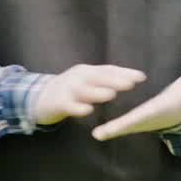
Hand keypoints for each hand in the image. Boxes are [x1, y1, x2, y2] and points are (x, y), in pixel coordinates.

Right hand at [32, 64, 146, 125]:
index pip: (108, 70)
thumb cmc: (69, 91)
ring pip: (84, 90)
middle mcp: (78, 77)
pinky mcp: (58, 102)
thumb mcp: (86, 82)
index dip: (124, 72)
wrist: (38, 98)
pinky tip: (87, 111)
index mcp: (87, 71)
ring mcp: (67, 89)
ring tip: (111, 94)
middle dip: (115, 80)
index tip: (141, 77)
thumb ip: (103, 82)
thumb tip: (127, 81)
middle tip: (131, 84)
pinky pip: (69, 105)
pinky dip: (78, 108)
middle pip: (98, 77)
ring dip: (97, 92)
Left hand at [91, 65, 180, 140]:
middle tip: (99, 134)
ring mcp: (146, 121)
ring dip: (112, 130)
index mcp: (161, 107)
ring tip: (96, 135)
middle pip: (133, 123)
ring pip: (128, 127)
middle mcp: (152, 116)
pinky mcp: (142, 121)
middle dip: (117, 128)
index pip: (146, 111)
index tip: (125, 121)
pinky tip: (99, 133)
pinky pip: (126, 125)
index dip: (135, 116)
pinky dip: (114, 129)